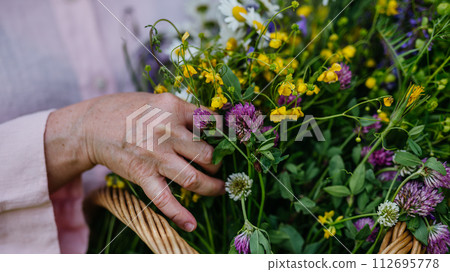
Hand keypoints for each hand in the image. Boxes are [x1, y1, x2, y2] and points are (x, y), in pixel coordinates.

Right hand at [44, 92, 223, 231]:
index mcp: (174, 108)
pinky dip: (178, 215)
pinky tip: (191, 224)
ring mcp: (155, 155)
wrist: (92, 125)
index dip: (228, 135)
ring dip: (212, 187)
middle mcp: (167, 132)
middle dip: (220, 163)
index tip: (234, 143)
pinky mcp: (142, 174)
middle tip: (220, 165)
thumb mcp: (160, 100)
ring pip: (194, 178)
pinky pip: (164, 199)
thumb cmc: (129, 110)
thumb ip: (185, 112)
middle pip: (208, 154)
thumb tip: (214, 124)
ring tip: (219, 188)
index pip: (213, 123)